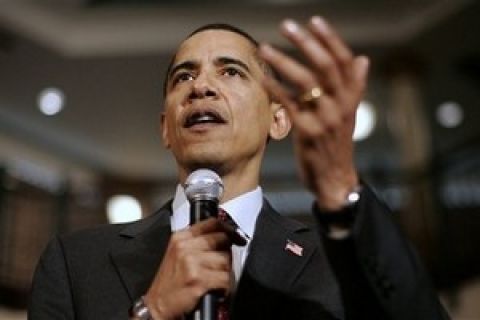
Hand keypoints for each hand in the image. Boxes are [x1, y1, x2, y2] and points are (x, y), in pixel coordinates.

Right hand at [144, 218, 245, 319]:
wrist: (157, 305)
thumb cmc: (169, 283)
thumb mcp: (177, 253)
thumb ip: (197, 242)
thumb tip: (224, 236)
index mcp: (180, 237)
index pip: (212, 223)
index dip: (228, 229)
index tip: (236, 237)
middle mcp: (185, 247)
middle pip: (222, 240)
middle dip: (226, 254)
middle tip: (219, 266)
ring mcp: (191, 262)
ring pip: (226, 260)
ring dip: (224, 272)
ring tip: (212, 279)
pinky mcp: (198, 279)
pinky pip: (225, 278)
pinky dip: (224, 286)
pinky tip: (214, 289)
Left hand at [259, 16, 368, 209]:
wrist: (335, 179)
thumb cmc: (337, 144)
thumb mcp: (350, 114)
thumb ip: (355, 86)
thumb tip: (363, 59)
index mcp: (352, 98)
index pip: (344, 61)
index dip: (331, 39)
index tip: (315, 21)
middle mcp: (341, 105)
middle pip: (325, 66)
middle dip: (305, 42)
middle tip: (287, 26)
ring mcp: (325, 119)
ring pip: (306, 82)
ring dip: (283, 62)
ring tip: (265, 48)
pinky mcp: (308, 132)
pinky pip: (289, 104)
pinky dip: (275, 88)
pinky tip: (262, 77)